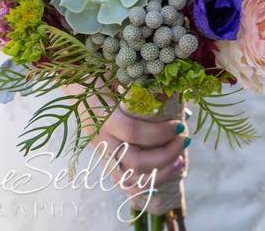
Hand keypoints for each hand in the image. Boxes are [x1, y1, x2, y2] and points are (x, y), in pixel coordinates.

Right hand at [68, 85, 186, 195]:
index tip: (180, 125)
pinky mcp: (105, 163)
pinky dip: (147, 183)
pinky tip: (165, 173)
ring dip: (162, 172)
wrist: (79, 91)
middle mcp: (102, 140)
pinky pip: (124, 183)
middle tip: (184, 139)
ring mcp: (102, 155)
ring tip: (180, 159)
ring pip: (131, 178)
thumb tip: (174, 96)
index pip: (133, 133)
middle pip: (135, 161)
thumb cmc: (105, 81)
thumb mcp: (120, 81)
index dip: (160, 133)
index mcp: (104, 118)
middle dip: (166, 154)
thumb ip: (142, 90)